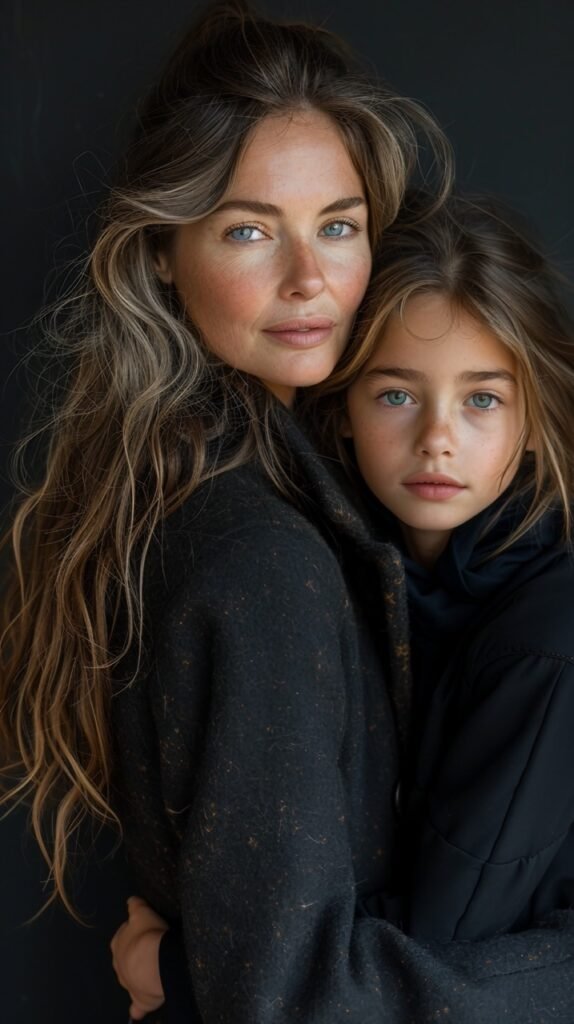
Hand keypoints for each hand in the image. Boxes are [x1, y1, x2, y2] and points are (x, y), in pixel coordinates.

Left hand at [110, 895, 168, 1019]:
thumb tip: (130, 899)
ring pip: (130, 980)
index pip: (123, 936)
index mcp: (118, 944)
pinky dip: (137, 1008)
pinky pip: (137, 1006)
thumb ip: (135, 906)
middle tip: (148, 950)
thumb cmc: (147, 934)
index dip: (133, 933)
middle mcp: (119, 965)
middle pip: (125, 959)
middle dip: (133, 956)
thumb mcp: (142, 913)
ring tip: (149, 973)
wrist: (154, 963)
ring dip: (136, 978)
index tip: (143, 932)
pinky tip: (139, 1011)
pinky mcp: (140, 1000)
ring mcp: (128, 984)